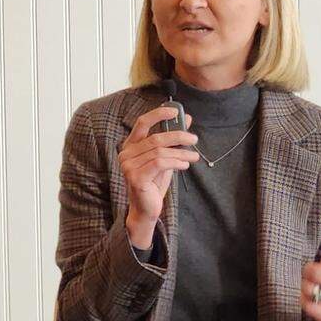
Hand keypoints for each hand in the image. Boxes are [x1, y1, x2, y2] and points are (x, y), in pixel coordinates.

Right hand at [119, 106, 198, 247]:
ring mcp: (129, 166)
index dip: (158, 114)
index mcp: (131, 145)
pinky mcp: (135, 177)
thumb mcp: (165, 157)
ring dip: (181, 153)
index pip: (142, 123)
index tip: (175, 111)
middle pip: (156, 138)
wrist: (147, 209)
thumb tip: (187, 119)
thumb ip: (173, 140)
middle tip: (194, 138)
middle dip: (178, 136)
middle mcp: (126, 154)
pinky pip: (160, 163)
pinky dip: (176, 162)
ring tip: (193, 156)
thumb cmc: (154, 183)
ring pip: (160, 152)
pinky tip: (185, 165)